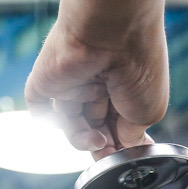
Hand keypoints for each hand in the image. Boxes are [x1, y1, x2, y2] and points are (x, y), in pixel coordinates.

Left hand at [24, 0, 168, 159]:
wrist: (114, 31)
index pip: (117, 126)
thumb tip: (124, 149)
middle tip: (110, 154)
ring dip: (82, 140)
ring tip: (97, 139)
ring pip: (70, 125)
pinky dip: (44, 119)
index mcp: (123, 89)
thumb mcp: (149, 112)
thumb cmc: (139, 63)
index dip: (121, 145)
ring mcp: (70, 83)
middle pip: (94, 128)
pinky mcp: (46, 79)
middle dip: (102, 146)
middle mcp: (97, 85)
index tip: (129, 156)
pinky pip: (38, 106)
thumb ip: (134, 136)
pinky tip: (60, 122)